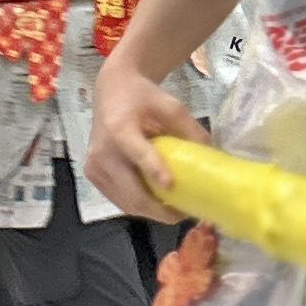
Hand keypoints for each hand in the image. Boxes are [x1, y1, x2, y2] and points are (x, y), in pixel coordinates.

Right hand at [86, 66, 207, 219]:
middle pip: (130, 191)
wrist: (111, 91)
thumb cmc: (142, 97)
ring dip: (150, 212)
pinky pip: (118, 199)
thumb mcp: (170, 105)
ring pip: (125, 202)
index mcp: (120, 128)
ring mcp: (94, 166)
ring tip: (173, 212)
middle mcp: (103, 151)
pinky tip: (156, 204)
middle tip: (184, 215)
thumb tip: (212, 157)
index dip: (153, 169)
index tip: (170, 186)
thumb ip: (190, 129)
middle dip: (158, 209)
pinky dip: (138, 206)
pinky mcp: (92, 175)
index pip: (137, 153)